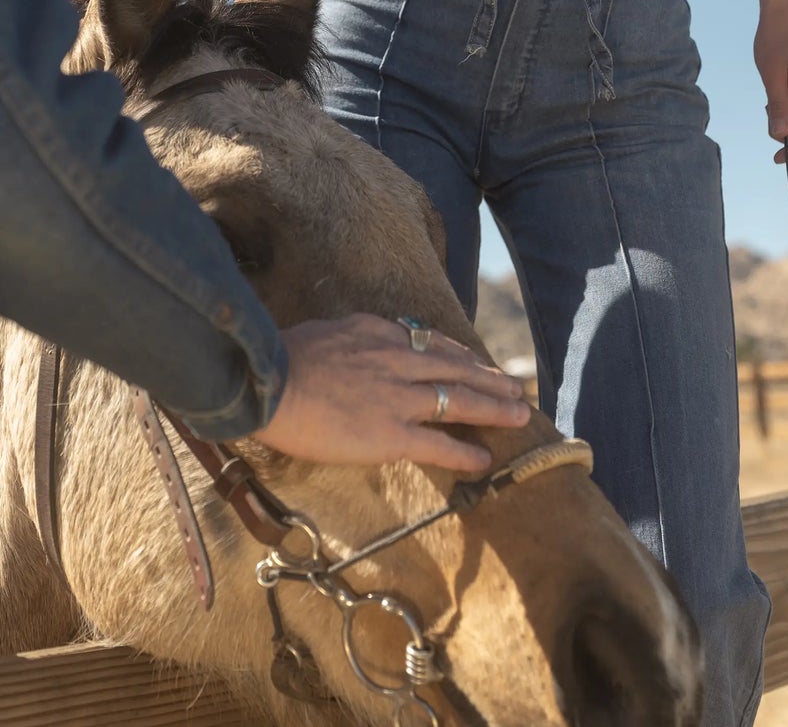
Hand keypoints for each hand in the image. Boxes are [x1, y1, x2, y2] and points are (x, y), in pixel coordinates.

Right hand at [254, 314, 529, 472]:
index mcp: (380, 333)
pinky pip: (438, 444)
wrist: (268, 383)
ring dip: (493, 408)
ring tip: (519, 415)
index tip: (478, 362)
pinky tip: (483, 457)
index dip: (461, 355)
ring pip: (459, 400)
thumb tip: (368, 341)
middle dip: (490, 379)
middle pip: (457, 368)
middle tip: (516, 387)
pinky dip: (464, 451)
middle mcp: (398, 361)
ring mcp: (398, 398)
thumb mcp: (330, 330)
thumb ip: (358, 337)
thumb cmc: (285, 356)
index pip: (433, 343)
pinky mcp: (390, 435)